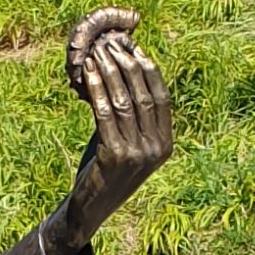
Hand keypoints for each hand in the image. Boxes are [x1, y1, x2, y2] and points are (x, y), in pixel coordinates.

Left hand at [56, 10, 173, 249]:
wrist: (90, 208)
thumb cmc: (105, 171)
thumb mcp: (126, 142)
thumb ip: (130, 116)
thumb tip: (124, 73)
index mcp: (166, 144)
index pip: (163, 98)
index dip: (149, 70)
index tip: (135, 49)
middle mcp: (157, 148)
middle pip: (144, 96)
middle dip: (127, 66)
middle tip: (112, 45)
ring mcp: (138, 153)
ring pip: (124, 102)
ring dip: (110, 73)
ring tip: (97, 54)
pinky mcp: (115, 156)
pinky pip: (105, 115)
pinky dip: (97, 90)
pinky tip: (88, 75)